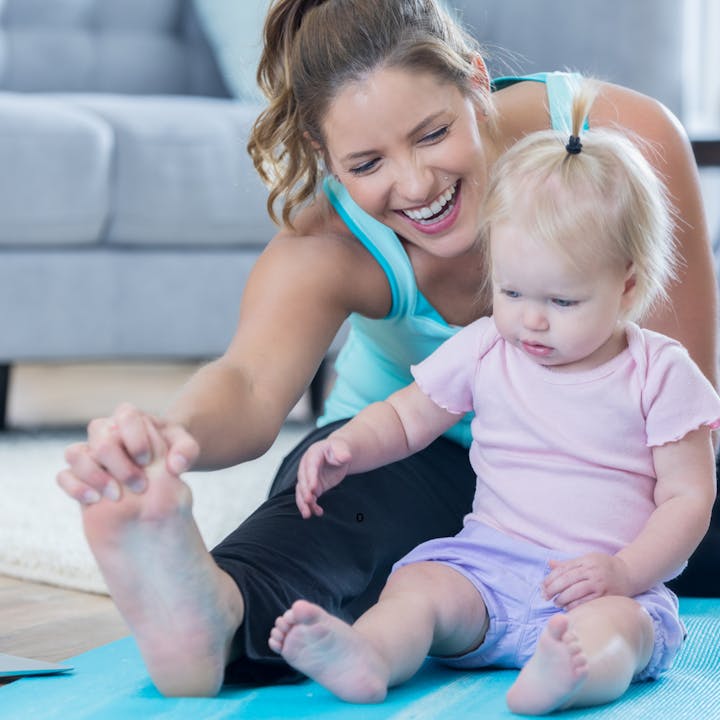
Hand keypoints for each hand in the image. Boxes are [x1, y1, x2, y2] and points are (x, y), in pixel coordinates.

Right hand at [56, 402, 198, 504]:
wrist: (158, 471)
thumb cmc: (171, 452)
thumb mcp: (185, 448)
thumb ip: (187, 451)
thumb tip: (175, 465)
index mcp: (130, 418)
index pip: (126, 416)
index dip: (135, 438)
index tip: (147, 460)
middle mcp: (105, 431)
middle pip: (99, 438)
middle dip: (119, 464)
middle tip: (140, 486)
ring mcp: (89, 452)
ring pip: (75, 454)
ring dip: (94, 475)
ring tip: (116, 495)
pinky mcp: (78, 474)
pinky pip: (63, 476)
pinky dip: (75, 487)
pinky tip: (94, 501)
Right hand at [295, 437, 351, 518]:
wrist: (339, 454)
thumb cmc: (339, 450)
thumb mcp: (342, 448)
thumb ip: (343, 453)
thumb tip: (345, 457)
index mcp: (313, 454)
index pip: (310, 467)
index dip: (311, 478)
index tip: (313, 488)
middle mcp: (307, 466)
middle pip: (303, 480)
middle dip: (305, 491)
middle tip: (309, 501)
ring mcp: (309, 477)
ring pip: (302, 491)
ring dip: (303, 503)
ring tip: (307, 514)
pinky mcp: (313, 487)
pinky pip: (309, 497)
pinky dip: (312, 506)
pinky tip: (318, 512)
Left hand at [542, 552, 632, 609]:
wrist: (628, 573)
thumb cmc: (603, 566)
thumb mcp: (587, 559)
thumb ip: (568, 563)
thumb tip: (550, 563)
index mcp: (585, 561)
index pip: (563, 569)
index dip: (550, 578)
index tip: (542, 586)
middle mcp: (592, 571)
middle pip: (567, 580)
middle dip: (553, 589)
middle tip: (545, 596)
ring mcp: (599, 584)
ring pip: (576, 592)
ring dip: (563, 599)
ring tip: (556, 602)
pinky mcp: (606, 596)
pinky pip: (588, 602)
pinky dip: (576, 606)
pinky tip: (569, 608)